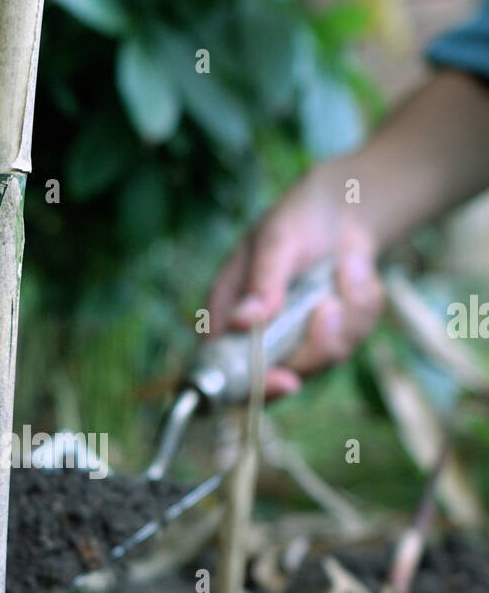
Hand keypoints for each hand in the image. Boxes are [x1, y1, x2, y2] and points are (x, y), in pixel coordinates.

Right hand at [207, 159, 384, 397]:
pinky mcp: (334, 336)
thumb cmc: (297, 218)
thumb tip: (243, 321)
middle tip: (330, 305)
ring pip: (329, 357)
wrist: (342, 207)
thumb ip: (261, 282)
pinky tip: (355, 269)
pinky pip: (357, 336)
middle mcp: (261, 336)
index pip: (228, 371)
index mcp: (230, 316)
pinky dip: (363, 301)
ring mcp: (300, 340)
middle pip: (287, 375)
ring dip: (347, 312)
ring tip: (348, 265)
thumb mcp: (276, 240)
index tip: (287, 380)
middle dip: (318, 345)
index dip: (255, 385)